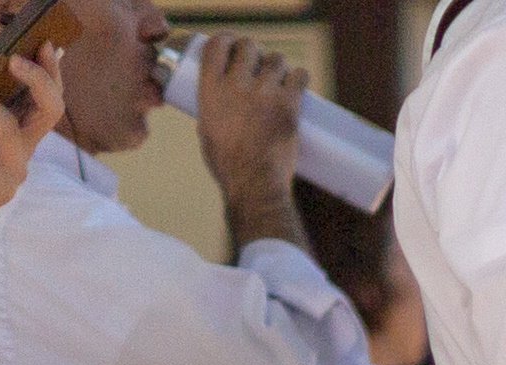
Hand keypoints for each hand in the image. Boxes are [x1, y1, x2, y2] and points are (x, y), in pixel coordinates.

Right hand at [182, 34, 307, 242]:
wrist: (253, 184)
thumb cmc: (227, 164)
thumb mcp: (206, 128)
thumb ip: (212, 109)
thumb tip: (220, 102)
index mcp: (210, 88)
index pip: (217, 45)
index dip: (228, 39)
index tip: (234, 44)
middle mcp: (236, 85)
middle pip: (249, 46)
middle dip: (255, 51)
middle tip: (259, 64)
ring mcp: (264, 94)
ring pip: (276, 59)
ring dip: (278, 65)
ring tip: (278, 77)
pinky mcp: (289, 106)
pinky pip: (299, 76)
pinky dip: (299, 76)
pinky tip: (297, 81)